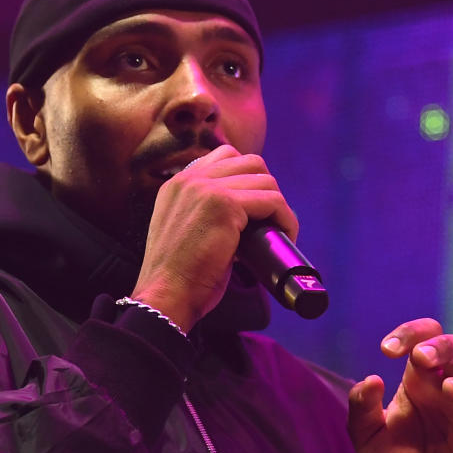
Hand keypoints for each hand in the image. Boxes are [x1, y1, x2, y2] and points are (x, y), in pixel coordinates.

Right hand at [131, 145, 299, 332]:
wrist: (166, 295)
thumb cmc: (178, 277)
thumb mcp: (183, 231)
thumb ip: (200, 213)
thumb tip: (242, 214)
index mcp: (177, 183)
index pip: (225, 157)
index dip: (248, 178)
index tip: (256, 206)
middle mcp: (190, 179)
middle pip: (250, 162)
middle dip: (267, 188)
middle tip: (270, 219)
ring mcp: (206, 188)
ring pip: (265, 180)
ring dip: (279, 205)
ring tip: (280, 231)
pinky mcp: (225, 205)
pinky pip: (272, 200)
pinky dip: (286, 218)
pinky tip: (285, 235)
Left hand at [345, 319, 452, 452]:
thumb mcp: (366, 441)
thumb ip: (363, 410)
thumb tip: (372, 379)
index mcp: (421, 384)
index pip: (424, 341)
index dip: (410, 334)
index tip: (388, 349)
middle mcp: (451, 394)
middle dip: (444, 346)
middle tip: (422, 357)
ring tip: (452, 391)